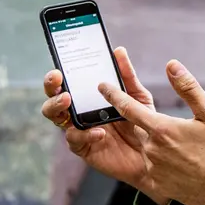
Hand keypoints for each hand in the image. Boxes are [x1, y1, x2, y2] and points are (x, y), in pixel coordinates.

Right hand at [40, 47, 167, 204]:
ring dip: (57, 107)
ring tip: (68, 100)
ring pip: (56, 118)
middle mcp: (79, 112)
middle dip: (50, 89)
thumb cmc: (143, 122)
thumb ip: (127, 75)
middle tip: (58, 81)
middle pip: (53, 99)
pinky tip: (99, 132)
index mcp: (88, 97)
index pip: (65, 83)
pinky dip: (84, 134)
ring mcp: (79, 130)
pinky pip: (75, 140)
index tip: (58, 69)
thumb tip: (119, 50)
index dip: (56, 76)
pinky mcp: (84, 148)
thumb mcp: (138, 96)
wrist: (154, 153)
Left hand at [98, 60, 204, 204]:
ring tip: (190, 151)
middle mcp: (153, 149)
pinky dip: (166, 163)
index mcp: (162, 129)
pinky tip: (187, 164)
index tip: (102, 86)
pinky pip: (155, 168)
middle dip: (157, 127)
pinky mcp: (159, 184)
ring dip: (163, 145)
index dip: (114, 95)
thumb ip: (188, 88)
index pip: (129, 108)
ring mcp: (154, 169)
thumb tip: (172, 66)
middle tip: (181, 133)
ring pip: (150, 149)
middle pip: (143, 130)